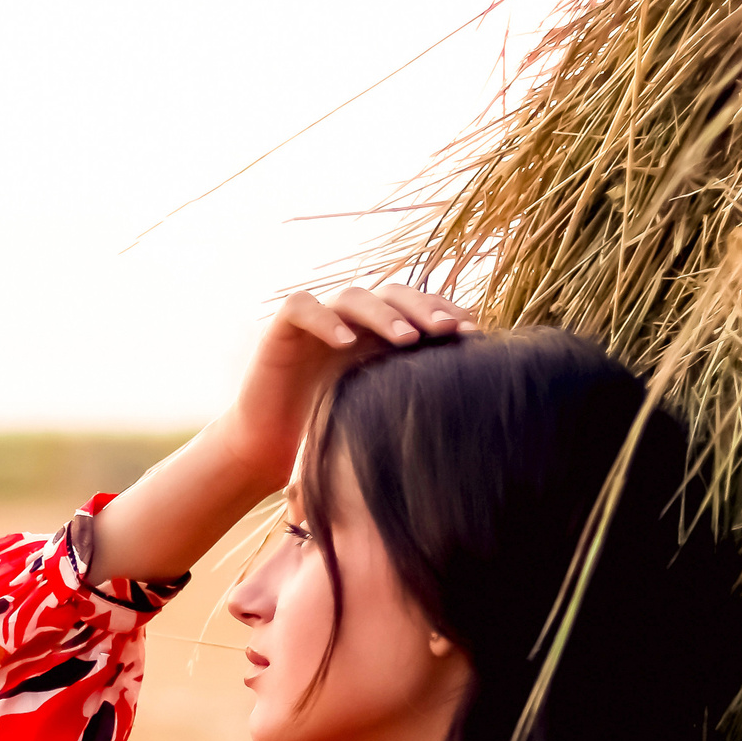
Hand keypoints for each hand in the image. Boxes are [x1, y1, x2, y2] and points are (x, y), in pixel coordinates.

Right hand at [219, 282, 478, 483]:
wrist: (266, 446)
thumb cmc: (322, 431)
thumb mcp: (376, 411)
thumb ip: (410, 393)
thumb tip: (470, 395)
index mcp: (376, 333)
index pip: (417, 308)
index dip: (445, 312)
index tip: (475, 334)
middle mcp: (349, 320)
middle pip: (392, 294)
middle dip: (423, 309)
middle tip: (448, 331)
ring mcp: (316, 320)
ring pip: (354, 296)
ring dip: (384, 314)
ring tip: (407, 339)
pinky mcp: (281, 328)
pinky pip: (303, 308)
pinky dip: (325, 320)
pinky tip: (346, 342)